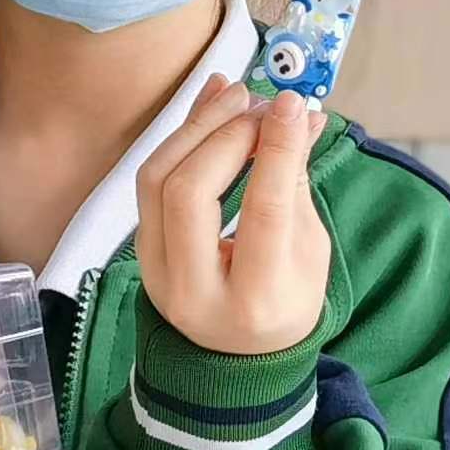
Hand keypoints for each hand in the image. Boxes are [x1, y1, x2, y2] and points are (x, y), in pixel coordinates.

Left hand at [135, 77, 329, 356]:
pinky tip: (212, 105)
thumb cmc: (285, 298)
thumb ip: (297, 186)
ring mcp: (156, 271)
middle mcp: (194, 291)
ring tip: (237, 95)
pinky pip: (151, 179)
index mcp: (254, 301)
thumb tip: (297, 115)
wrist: (235, 355)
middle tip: (262, 102)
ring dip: (197, 127)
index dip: (274, 151)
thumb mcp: (310, 252)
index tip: (289, 104)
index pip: (262, 212)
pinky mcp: (140, 247)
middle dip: (227, 134)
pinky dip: (180, 136)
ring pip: (157, 179)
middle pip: (191, 192)